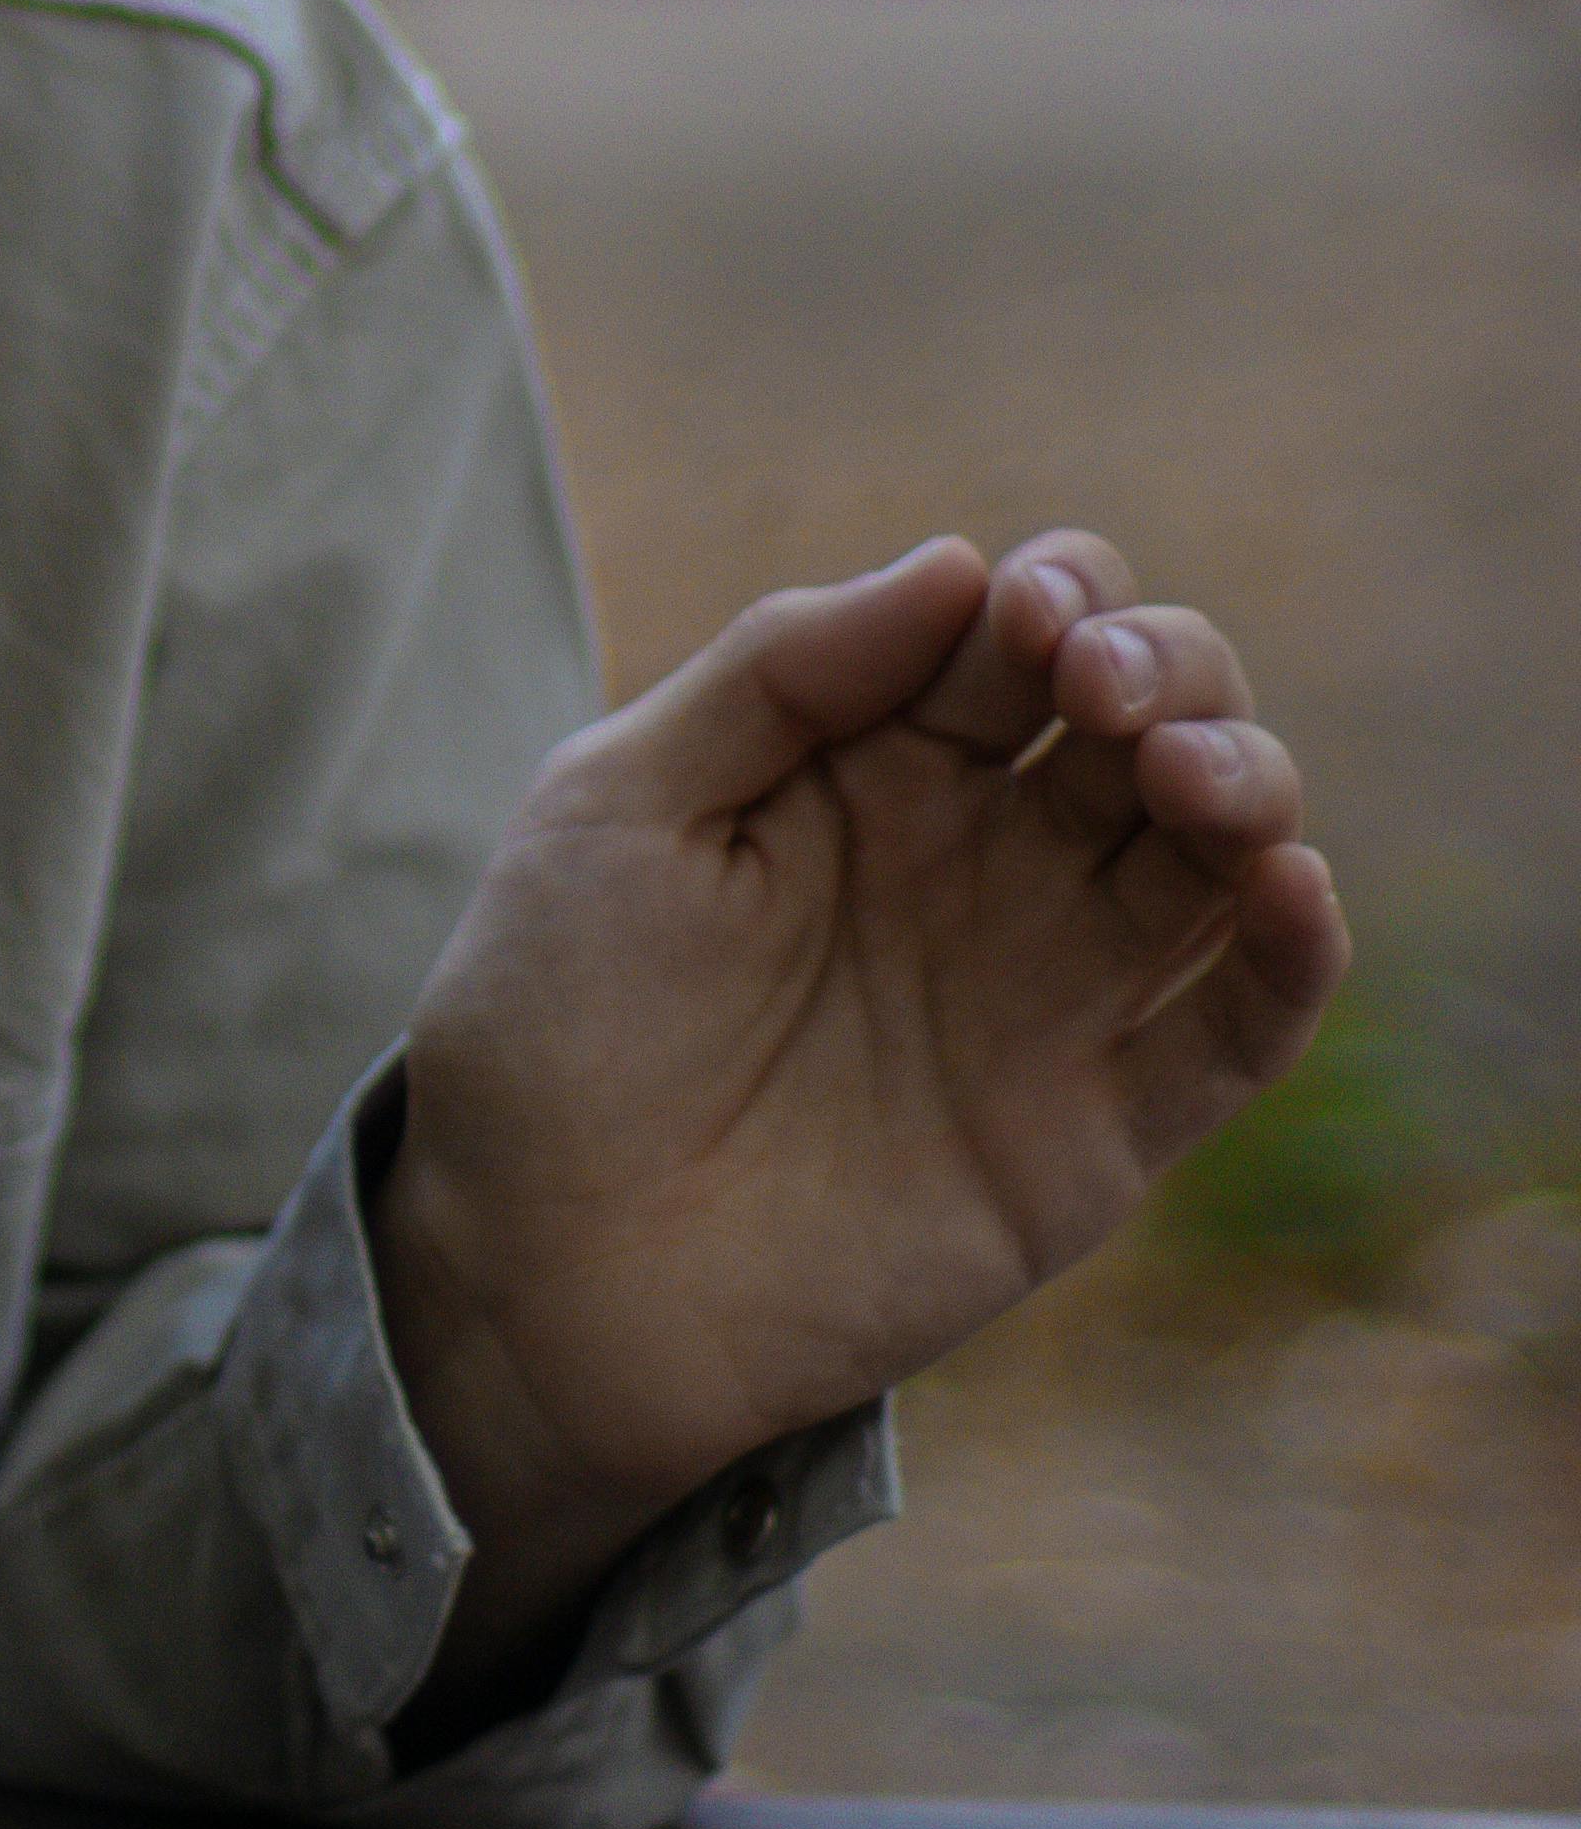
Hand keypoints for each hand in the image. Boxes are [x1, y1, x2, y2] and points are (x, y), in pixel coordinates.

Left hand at [375, 533, 1347, 1691]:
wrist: (535, 1266)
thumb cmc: (552, 1019)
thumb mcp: (618, 801)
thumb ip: (780, 672)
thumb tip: (957, 562)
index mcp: (874, 762)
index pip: (1021, 631)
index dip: (1058, 593)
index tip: (1026, 610)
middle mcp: (985, 859)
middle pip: (1152, 715)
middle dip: (1165, 664)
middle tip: (1102, 686)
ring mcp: (1048, 989)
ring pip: (1219, 850)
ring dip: (1244, 779)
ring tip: (1182, 774)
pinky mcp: (1091, 1133)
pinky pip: (1236, 1030)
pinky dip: (1292, 952)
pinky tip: (1285, 884)